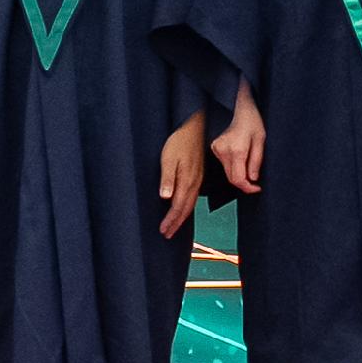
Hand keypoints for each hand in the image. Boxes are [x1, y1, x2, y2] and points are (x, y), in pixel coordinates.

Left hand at [158, 113, 207, 237]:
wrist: (194, 128)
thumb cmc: (179, 141)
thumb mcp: (168, 158)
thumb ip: (167, 178)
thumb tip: (166, 197)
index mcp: (186, 180)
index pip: (178, 206)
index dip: (171, 220)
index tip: (164, 230)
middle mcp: (194, 183)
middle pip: (185, 209)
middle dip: (176, 223)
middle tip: (168, 234)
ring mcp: (197, 180)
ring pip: (190, 204)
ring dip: (182, 217)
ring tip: (174, 227)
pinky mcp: (198, 176)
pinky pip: (193, 197)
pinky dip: (187, 207)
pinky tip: (183, 209)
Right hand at [216, 92, 267, 193]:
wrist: (239, 107)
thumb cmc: (252, 120)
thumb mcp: (260, 139)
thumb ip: (256, 161)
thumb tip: (253, 179)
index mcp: (236, 150)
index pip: (238, 179)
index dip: (248, 188)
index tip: (257, 188)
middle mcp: (223, 151)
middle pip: (232, 178)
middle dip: (244, 183)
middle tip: (255, 182)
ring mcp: (216, 149)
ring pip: (228, 172)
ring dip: (239, 174)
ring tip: (249, 162)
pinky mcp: (214, 148)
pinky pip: (224, 164)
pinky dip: (233, 166)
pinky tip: (241, 156)